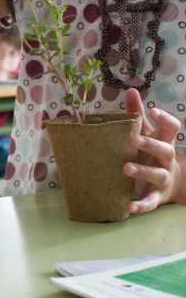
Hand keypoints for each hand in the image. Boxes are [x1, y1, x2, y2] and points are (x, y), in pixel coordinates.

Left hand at [124, 89, 183, 212]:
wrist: (170, 184)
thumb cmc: (152, 152)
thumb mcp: (146, 133)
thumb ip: (138, 114)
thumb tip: (130, 90)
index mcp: (164, 141)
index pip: (172, 128)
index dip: (164, 119)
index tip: (153, 110)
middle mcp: (165, 159)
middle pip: (164, 150)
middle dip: (151, 144)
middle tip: (133, 140)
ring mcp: (163, 178)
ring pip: (157, 175)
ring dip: (142, 172)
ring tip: (125, 168)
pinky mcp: (156, 196)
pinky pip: (150, 202)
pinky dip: (140, 205)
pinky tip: (128, 207)